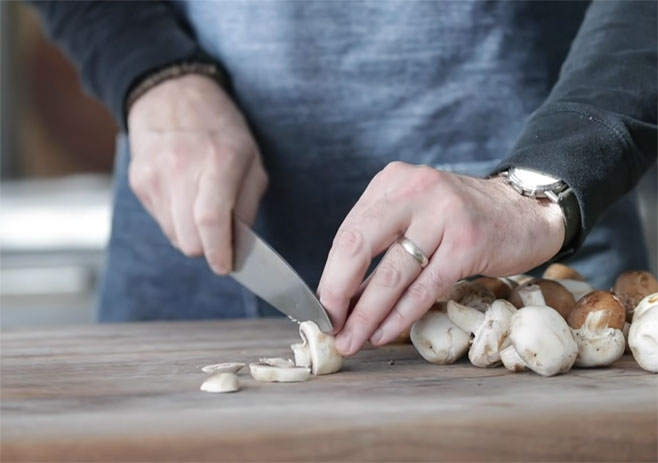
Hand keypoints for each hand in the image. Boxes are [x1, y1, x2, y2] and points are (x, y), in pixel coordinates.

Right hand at [127, 74, 267, 273]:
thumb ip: (248, 205)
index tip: (225, 267)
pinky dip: (177, 220)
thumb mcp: (252, 158)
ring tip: (202, 208)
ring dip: (192, 235)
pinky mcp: (139, 183)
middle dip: (208, 247)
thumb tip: (239, 246)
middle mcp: (181, 169)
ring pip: (174, 236)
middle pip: (189, 240)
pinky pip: (161, 222)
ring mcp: (154, 177)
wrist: (170, 95)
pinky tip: (184, 196)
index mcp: (218, 160)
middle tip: (220, 237)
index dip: (219, 252)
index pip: (211, 220)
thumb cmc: (220, 128)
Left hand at [318, 162, 564, 355]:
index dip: (330, 275)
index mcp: (393, 182)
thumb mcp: (415, 214)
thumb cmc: (461, 219)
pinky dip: (400, 316)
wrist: (525, 210)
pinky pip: (424, 288)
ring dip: (366, 315)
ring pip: (392, 274)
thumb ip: (380, 245)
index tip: (320, 308)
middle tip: (328, 326)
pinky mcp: (468, 243)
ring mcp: (443, 215)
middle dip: (337, 292)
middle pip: (359, 246)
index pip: (348, 232)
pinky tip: (384, 333)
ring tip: (352, 340)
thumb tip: (342, 295)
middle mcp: (414, 191)